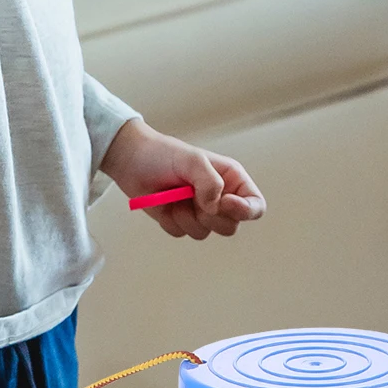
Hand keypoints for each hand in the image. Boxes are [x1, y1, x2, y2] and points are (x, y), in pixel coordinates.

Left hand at [102, 119, 264, 239]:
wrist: (132, 161)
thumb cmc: (164, 154)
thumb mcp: (191, 160)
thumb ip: (209, 181)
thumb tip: (213, 206)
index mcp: (231, 180)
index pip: (255, 206)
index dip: (245, 211)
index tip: (223, 203)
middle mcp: (219, 198)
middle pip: (230, 226)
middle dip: (209, 217)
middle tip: (192, 198)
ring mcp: (199, 212)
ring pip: (204, 233)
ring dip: (186, 218)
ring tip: (175, 197)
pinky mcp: (180, 220)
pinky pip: (181, 233)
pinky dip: (171, 221)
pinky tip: (164, 204)